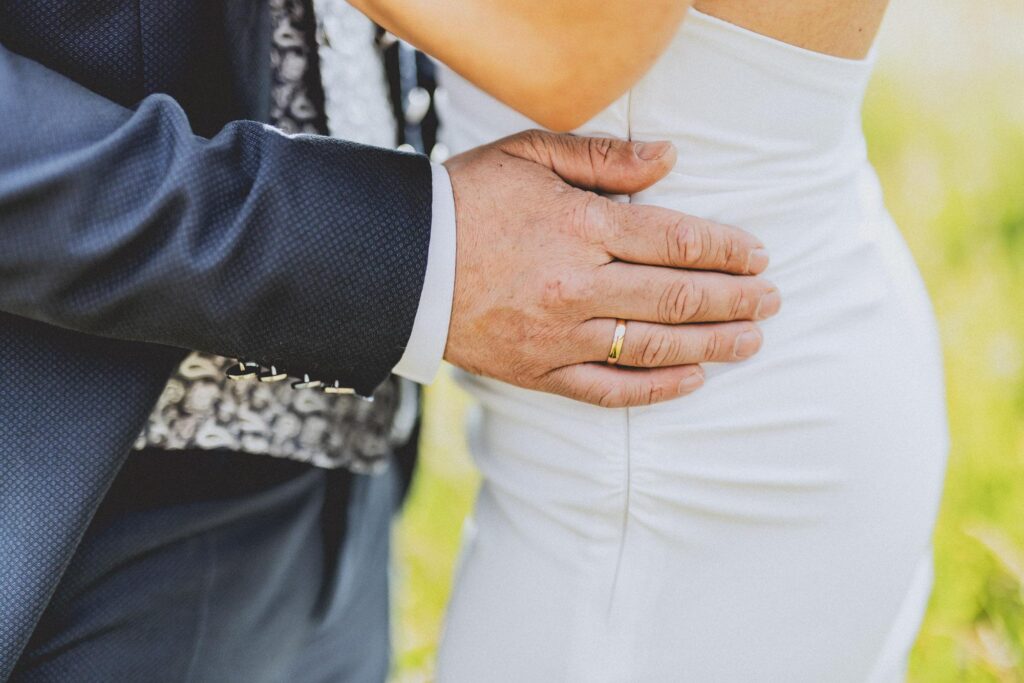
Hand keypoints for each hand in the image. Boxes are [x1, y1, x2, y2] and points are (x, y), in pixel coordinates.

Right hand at [443, 130, 779, 407]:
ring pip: (653, 347)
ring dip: (712, 345)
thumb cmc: (466, 199)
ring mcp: (559, 336)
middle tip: (773, 301)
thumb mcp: (529, 155)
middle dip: (735, 300)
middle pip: (676, 298)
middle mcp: (576, 286)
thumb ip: (603, 159)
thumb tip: (669, 160)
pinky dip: (654, 390)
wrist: (401, 263)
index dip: (726, 250)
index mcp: (579, 227)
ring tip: (752, 342)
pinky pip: (607, 391)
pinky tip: (692, 382)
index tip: (759, 256)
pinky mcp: (539, 372)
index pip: (674, 241)